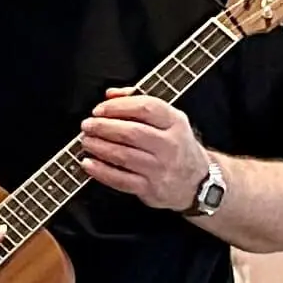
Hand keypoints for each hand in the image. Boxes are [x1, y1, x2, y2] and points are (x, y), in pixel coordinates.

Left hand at [79, 90, 209, 212]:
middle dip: (102, 127)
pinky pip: (120, 179)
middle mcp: (169, 144)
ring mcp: (160, 168)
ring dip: (98, 147)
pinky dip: (100, 171)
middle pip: (131, 132)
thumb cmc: (176, 146)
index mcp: (175, 122)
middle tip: (87, 125)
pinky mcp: (150, 188)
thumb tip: (111, 94)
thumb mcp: (169, 120)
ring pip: (123, 155)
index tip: (99, 109)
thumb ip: (140, 102)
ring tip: (85, 141)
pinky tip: (88, 163)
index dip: (118, 106)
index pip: (146, 107)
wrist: (196, 181)